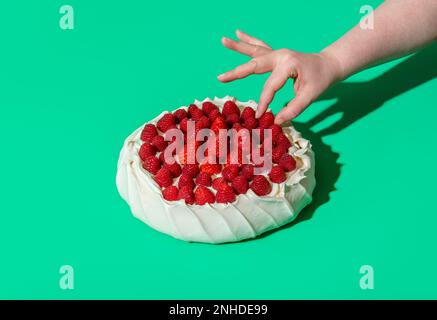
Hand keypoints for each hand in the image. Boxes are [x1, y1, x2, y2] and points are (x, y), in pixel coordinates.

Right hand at [218, 30, 342, 123]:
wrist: (329, 64)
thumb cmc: (320, 80)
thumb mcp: (310, 96)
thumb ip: (293, 108)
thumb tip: (276, 121)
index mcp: (288, 64)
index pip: (270, 86)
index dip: (263, 102)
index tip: (258, 115)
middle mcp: (280, 55)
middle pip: (254, 64)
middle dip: (237, 72)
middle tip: (220, 78)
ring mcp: (278, 53)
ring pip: (254, 50)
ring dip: (238, 46)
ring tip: (223, 40)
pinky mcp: (277, 54)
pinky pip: (260, 46)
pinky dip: (248, 40)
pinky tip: (237, 33)